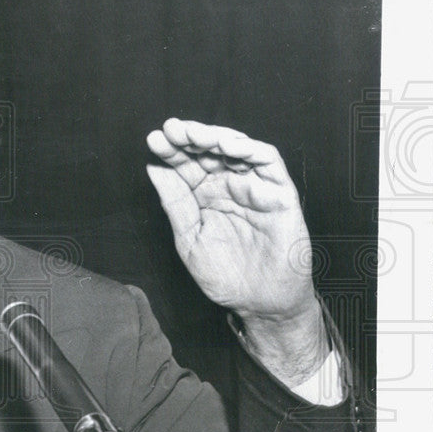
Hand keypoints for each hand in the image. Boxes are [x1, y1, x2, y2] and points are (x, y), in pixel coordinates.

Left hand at [146, 118, 327, 386]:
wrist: (259, 302)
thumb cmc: (224, 274)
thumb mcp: (189, 238)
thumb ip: (175, 204)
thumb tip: (153, 168)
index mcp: (203, 195)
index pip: (185, 165)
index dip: (171, 151)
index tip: (154, 139)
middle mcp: (227, 186)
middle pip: (208, 151)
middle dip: (189, 137)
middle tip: (171, 129)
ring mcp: (254, 187)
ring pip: (237, 149)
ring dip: (216, 136)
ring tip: (194, 134)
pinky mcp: (279, 193)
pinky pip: (270, 162)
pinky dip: (251, 149)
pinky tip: (228, 145)